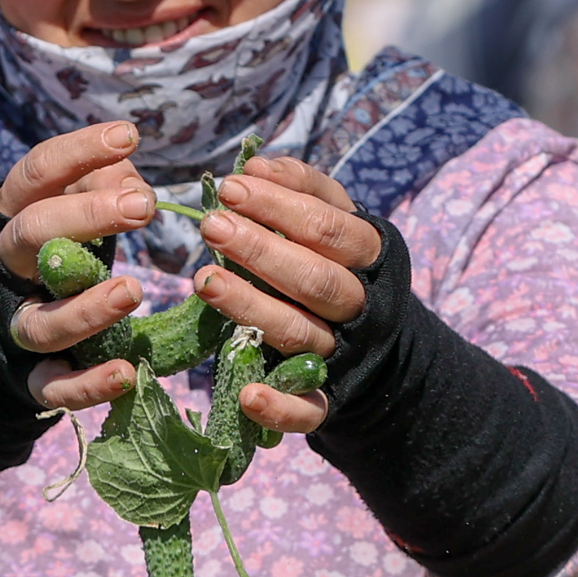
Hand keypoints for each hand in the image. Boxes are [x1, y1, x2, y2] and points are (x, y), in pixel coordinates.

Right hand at [0, 122, 156, 413]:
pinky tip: (126, 373)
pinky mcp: (31, 378)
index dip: (78, 151)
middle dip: (87, 216)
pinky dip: (88, 384)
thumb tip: (130, 175)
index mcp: (11, 217)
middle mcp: (5, 269)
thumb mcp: (70, 213)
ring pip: (42, 321)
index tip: (127, 135)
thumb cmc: (54, 257)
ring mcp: (15, 325)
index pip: (35, 174)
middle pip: (33, 235)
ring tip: (135, 290)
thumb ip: (100, 186)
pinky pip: (54, 386)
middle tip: (144, 207)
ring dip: (87, 308)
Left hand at [191, 157, 378, 438]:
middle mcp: (360, 307)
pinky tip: (249, 395)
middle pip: (315, 278)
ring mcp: (342, 355)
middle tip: (211, 225)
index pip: (329, 227)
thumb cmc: (338, 267)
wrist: (375, 346)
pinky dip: (280, 406)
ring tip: (202, 279)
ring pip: (300, 333)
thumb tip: (258, 165)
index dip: (281, 205)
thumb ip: (304, 192)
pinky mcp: (326, 399)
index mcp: (370, 258)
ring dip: (251, 306)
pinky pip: (309, 410)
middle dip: (261, 249)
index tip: (231, 187)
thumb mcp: (334, 223)